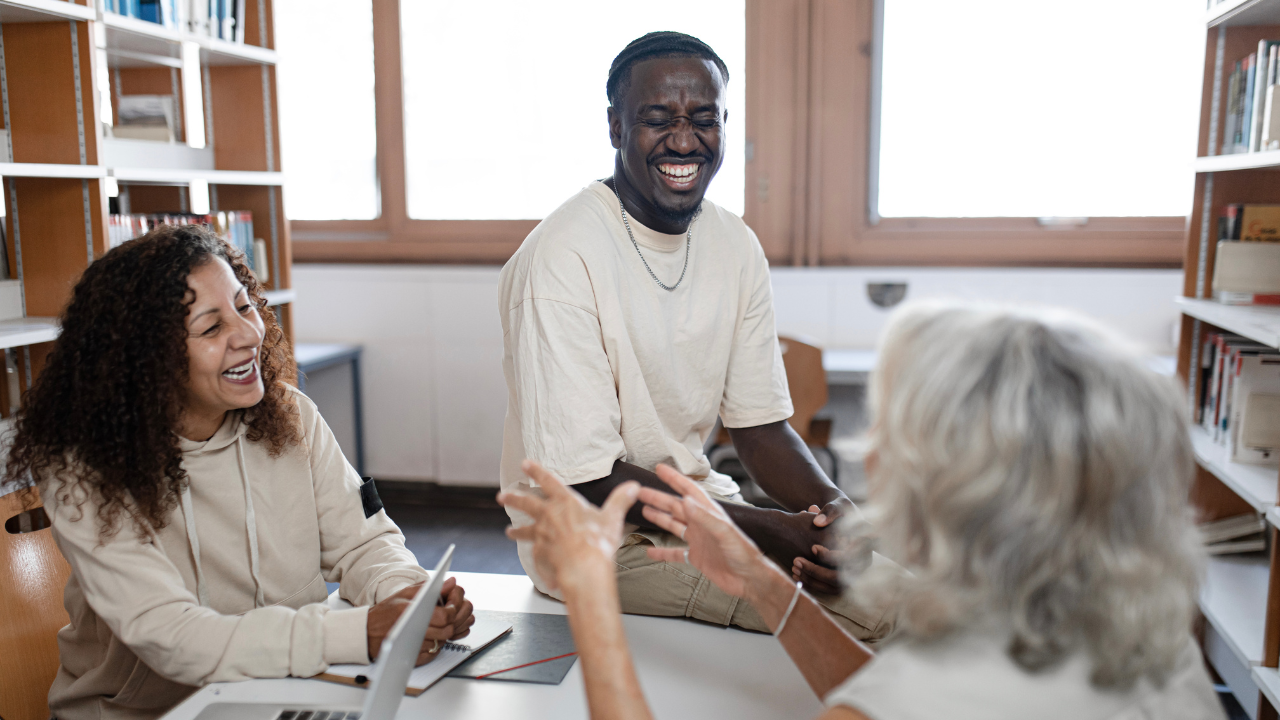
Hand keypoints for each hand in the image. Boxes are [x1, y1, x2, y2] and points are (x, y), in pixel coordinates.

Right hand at [366, 576, 475, 665]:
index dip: (453, 610)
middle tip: (446, 616)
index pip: (445, 616)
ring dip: (442, 634)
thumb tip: (452, 582)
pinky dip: (434, 645)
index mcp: (410, 611)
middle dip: (451, 623)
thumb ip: (430, 587)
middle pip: (447, 631)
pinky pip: (433, 653)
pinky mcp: (413, 659)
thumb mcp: (406, 593)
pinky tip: (428, 636)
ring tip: (435, 625)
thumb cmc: (386, 612)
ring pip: (442, 642)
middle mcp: (412, 631)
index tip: (451, 606)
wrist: (367, 633)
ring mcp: (413, 647)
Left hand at [498, 459, 640, 592]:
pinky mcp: (540, 553)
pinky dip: (535, 558)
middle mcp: (549, 516)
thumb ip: (621, 500)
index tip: (525, 463)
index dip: (536, 471)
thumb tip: (633, 486)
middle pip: (526, 504)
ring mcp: (542, 535)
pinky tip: (534, 561)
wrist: (584, 568)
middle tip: (502, 496)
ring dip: (516, 530)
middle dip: (513, 499)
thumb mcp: (612, 518)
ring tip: (508, 532)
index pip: (548, 481)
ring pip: (525, 530)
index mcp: (565, 502)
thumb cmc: (598, 542)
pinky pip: (535, 554)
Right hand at [639, 464, 771, 598]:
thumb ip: (705, 517)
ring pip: (674, 525)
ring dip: (659, 518)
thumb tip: (685, 500)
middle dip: (658, 498)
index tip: (660, 469)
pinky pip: (675, 553)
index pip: (689, 490)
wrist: (749, 579)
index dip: (674, 479)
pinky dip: (662, 551)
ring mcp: (698, 540)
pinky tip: (650, 551)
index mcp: (709, 513)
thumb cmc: (743, 553)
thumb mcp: (724, 532)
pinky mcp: (697, 557)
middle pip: (676, 506)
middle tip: (640, 491)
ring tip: (644, 510)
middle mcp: (702, 524)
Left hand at [796, 497, 855, 593]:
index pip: (848, 558)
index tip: (812, 547)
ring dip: (811, 579)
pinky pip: (829, 588)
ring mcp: (855, 572)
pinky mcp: (846, 579)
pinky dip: (812, 583)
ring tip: (794, 568)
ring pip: (833, 585)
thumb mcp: (838, 504)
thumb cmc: (841, 510)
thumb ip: (829, 511)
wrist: (842, 518)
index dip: (829, 556)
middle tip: (796, 561)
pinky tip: (796, 575)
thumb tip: (817, 523)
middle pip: (839, 576)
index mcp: (866, 544)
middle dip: (815, 571)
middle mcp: (864, 561)